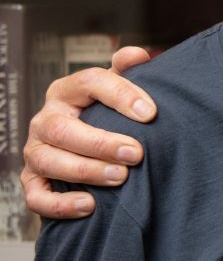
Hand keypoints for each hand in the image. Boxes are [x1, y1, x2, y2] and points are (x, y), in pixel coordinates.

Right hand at [22, 46, 155, 218]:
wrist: (85, 147)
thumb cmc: (105, 115)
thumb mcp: (115, 91)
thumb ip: (126, 72)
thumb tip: (136, 55)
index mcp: (67, 91)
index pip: (90, 82)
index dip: (120, 95)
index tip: (151, 113)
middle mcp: (46, 119)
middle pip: (63, 128)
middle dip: (101, 142)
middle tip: (136, 153)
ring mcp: (36, 150)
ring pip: (49, 160)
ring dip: (85, 171)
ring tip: (120, 177)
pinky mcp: (33, 181)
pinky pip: (36, 196)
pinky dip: (60, 204)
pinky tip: (90, 205)